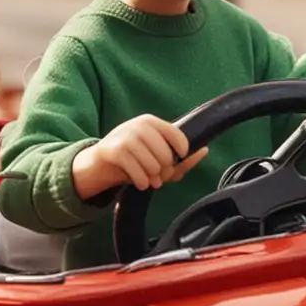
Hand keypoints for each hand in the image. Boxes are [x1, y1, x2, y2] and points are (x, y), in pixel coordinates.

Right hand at [71, 115, 208, 200]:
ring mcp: (125, 136)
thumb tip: (204, 150)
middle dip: (164, 171)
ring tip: (149, 178)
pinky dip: (142, 182)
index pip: (177, 135)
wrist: (100, 162)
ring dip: (153, 178)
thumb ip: (183, 157)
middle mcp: (139, 125)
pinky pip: (138, 172)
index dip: (182, 153)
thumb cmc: (135, 157)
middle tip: (158, 174)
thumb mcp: (157, 155)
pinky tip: (140, 182)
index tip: (176, 160)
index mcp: (151, 122)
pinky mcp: (114, 150)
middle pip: (166, 155)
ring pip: (153, 165)